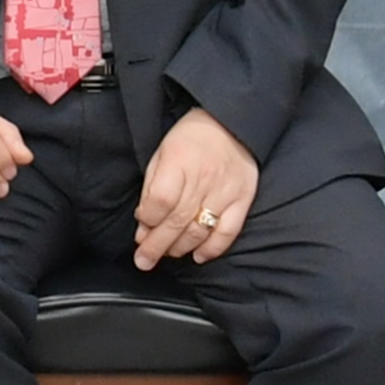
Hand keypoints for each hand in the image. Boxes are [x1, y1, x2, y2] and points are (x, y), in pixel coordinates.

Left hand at [133, 107, 260, 270]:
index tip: (141, 227)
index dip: (148, 219)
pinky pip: (228, 232)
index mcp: (179, 162)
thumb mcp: (161, 153)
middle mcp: (203, 179)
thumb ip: (152, 189)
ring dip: (180, 248)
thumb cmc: (190, 139)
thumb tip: (143, 225)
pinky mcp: (243, 200)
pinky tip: (198, 257)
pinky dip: (213, 249)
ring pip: (200, 230)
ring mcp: (225, 192)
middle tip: (143, 261)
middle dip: (156, 245)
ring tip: (167, 254)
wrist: (230, 123)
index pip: (161, 200)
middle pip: (177, 220)